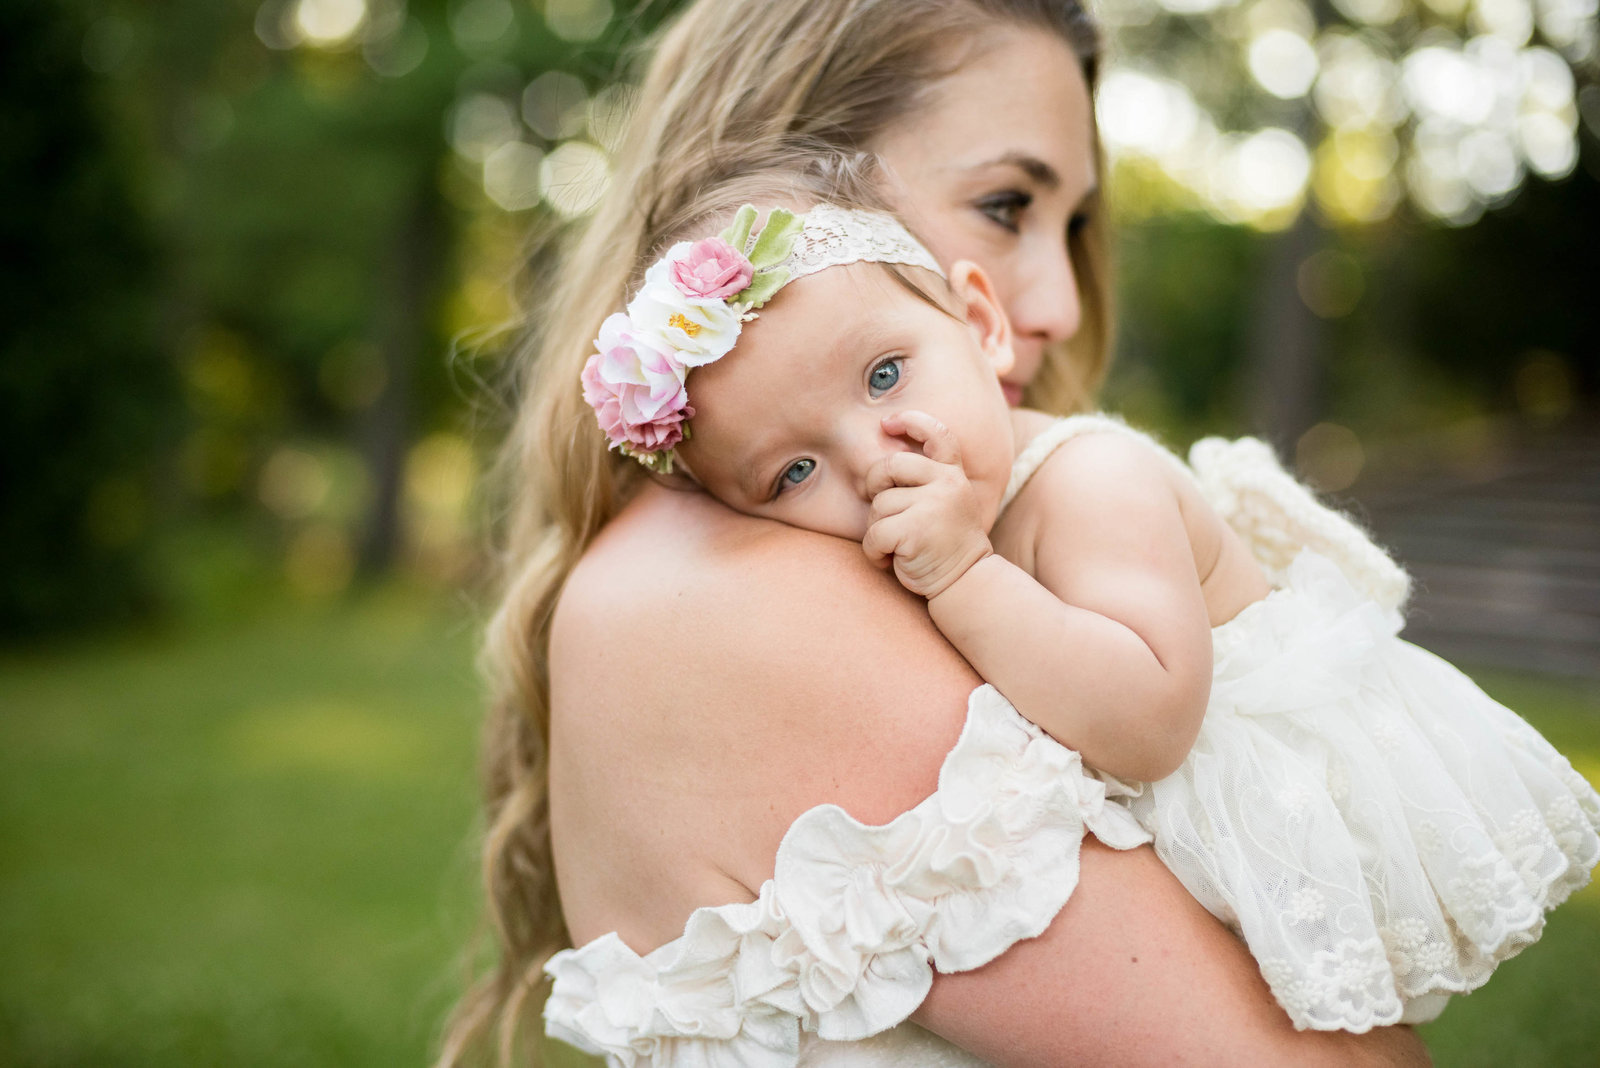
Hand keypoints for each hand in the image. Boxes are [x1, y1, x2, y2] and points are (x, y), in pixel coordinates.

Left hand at [863, 410, 993, 598]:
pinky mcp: (915, 529)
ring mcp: (932, 505)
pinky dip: (874, 551)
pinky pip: (874, 532)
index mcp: (953, 474)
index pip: (938, 434)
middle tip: (881, 510)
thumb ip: (926, 481)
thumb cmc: (945, 544)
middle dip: (874, 485)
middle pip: (889, 465)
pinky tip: (889, 560)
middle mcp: (946, 483)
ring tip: (896, 545)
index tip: (888, 422)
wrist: (965, 581)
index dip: (912, 422)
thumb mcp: (946, 502)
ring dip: (877, 528)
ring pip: (879, 504)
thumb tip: (880, 466)